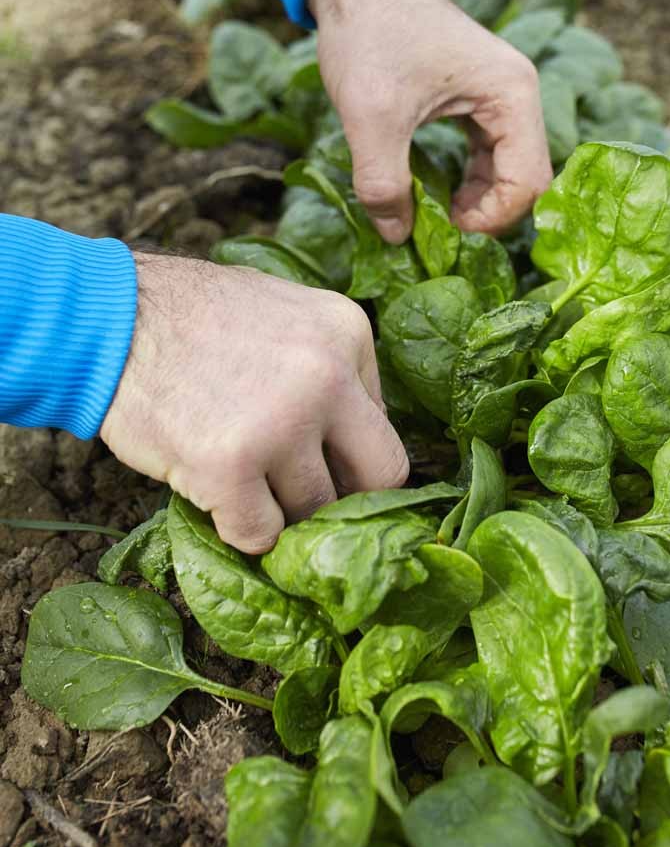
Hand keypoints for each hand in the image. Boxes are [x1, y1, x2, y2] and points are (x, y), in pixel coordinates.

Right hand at [100, 253, 408, 552]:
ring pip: (316, 511)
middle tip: (307, 502)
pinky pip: (260, 533)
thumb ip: (329, 364)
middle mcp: (328, 376)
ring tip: (247, 489)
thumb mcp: (285, 312)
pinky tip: (217, 499)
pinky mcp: (229, 467)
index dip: (349, 454)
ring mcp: (281, 424)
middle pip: (380, 476)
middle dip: (346, 498)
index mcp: (347, 332)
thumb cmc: (192, 316)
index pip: (384, 425)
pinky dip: (241, 531)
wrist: (109, 319)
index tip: (318, 462)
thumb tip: (356, 436)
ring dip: (284, 513)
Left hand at [308, 0, 551, 243]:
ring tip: (432, 214)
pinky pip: (485, 150)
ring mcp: (498, 92)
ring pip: (506, 167)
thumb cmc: (369, 35)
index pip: (528, 182)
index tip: (444, 231)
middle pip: (524, 177)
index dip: (491, 219)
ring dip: (474, 197)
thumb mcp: (371, 118)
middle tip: (437, 231)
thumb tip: (396, 237)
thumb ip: (384, 184)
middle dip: (485, 212)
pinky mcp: (475, 95)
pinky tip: (431, 189)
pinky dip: (463, 176)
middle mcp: (517, 92)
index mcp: (511, 93)